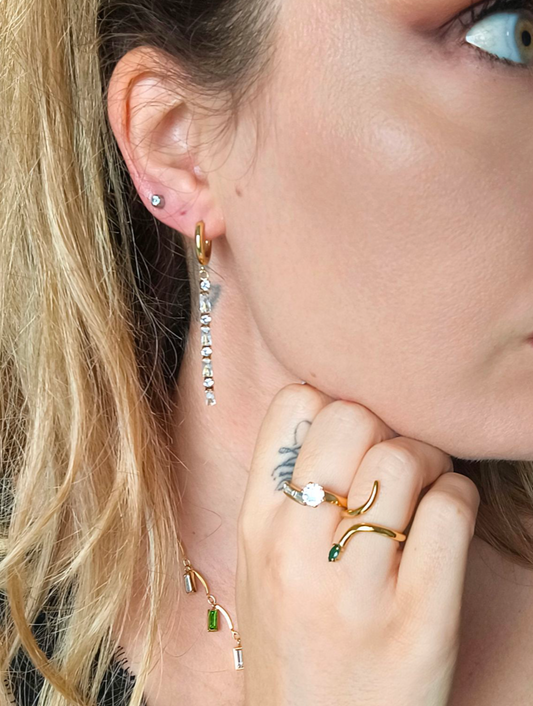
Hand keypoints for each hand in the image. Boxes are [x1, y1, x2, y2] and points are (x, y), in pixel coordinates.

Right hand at [236, 383, 479, 705]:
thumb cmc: (294, 644)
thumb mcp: (262, 565)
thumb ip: (287, 493)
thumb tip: (337, 417)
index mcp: (257, 525)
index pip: (294, 404)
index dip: (333, 407)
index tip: (352, 439)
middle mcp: (296, 549)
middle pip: (353, 418)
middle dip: (387, 428)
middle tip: (397, 464)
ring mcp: (355, 588)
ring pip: (403, 458)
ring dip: (430, 463)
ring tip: (425, 494)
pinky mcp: (418, 621)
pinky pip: (449, 510)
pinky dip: (460, 499)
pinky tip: (448, 522)